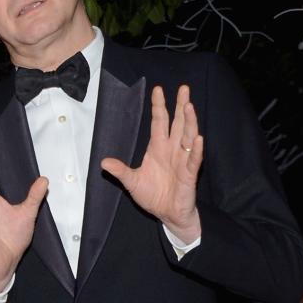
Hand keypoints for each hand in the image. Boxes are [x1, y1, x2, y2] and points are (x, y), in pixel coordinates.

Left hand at [100, 84, 201, 242]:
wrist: (167, 214)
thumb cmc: (153, 196)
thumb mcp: (132, 182)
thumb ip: (120, 171)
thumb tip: (104, 162)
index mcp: (158, 148)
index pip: (160, 122)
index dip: (159, 107)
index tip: (158, 90)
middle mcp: (172, 150)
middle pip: (178, 123)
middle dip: (180, 106)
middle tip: (183, 88)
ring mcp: (183, 160)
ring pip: (188, 136)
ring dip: (189, 122)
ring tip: (189, 106)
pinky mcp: (189, 174)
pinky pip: (194, 160)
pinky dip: (197, 150)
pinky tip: (198, 138)